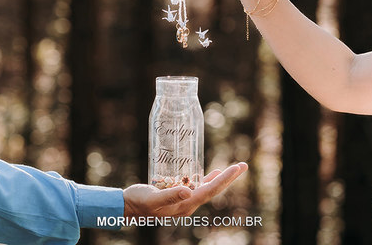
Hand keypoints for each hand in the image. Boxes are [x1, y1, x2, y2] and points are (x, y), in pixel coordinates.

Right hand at [122, 162, 247, 217]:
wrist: (128, 206)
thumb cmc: (139, 201)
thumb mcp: (153, 198)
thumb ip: (170, 195)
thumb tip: (188, 190)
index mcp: (185, 204)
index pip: (210, 190)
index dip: (225, 178)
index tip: (237, 167)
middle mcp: (188, 203)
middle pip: (214, 189)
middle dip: (229, 177)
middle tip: (243, 165)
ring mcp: (184, 200)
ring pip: (208, 188)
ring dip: (221, 178)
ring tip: (233, 169)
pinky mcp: (179, 195)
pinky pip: (198, 187)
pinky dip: (207, 179)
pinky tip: (210, 173)